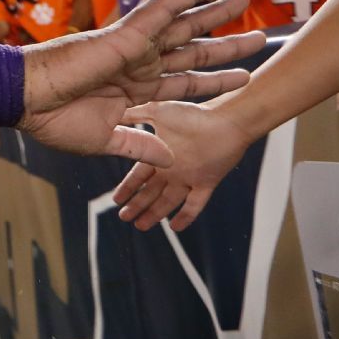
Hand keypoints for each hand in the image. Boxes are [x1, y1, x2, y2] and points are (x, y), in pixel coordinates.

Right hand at [19, 0, 265, 167]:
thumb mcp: (105, 141)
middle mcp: (139, 65)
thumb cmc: (54, 120)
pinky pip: (162, 8)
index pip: (186, 84)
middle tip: (259, 35)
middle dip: (226, 44)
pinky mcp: (126, 34)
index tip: (245, 77)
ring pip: (184, 26)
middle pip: (193, 52)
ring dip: (215, 13)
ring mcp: (135, 47)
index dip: (216, 81)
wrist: (26, 100)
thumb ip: (140, 145)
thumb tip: (172, 158)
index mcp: (135, 90)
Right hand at [110, 99, 252, 230]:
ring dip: (154, 214)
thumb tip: (112, 114)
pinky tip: (174, 227)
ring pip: (168, 201)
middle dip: (137, 205)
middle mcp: (172, 169)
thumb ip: (135, 115)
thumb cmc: (193, 114)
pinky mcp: (206, 182)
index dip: (127, 188)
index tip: (116, 200)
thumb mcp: (156, 111)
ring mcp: (189, 178)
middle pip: (151, 192)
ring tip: (141, 226)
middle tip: (124, 218)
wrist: (226, 119)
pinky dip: (186, 216)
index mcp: (159, 153)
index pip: (138, 176)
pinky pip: (194, 204)